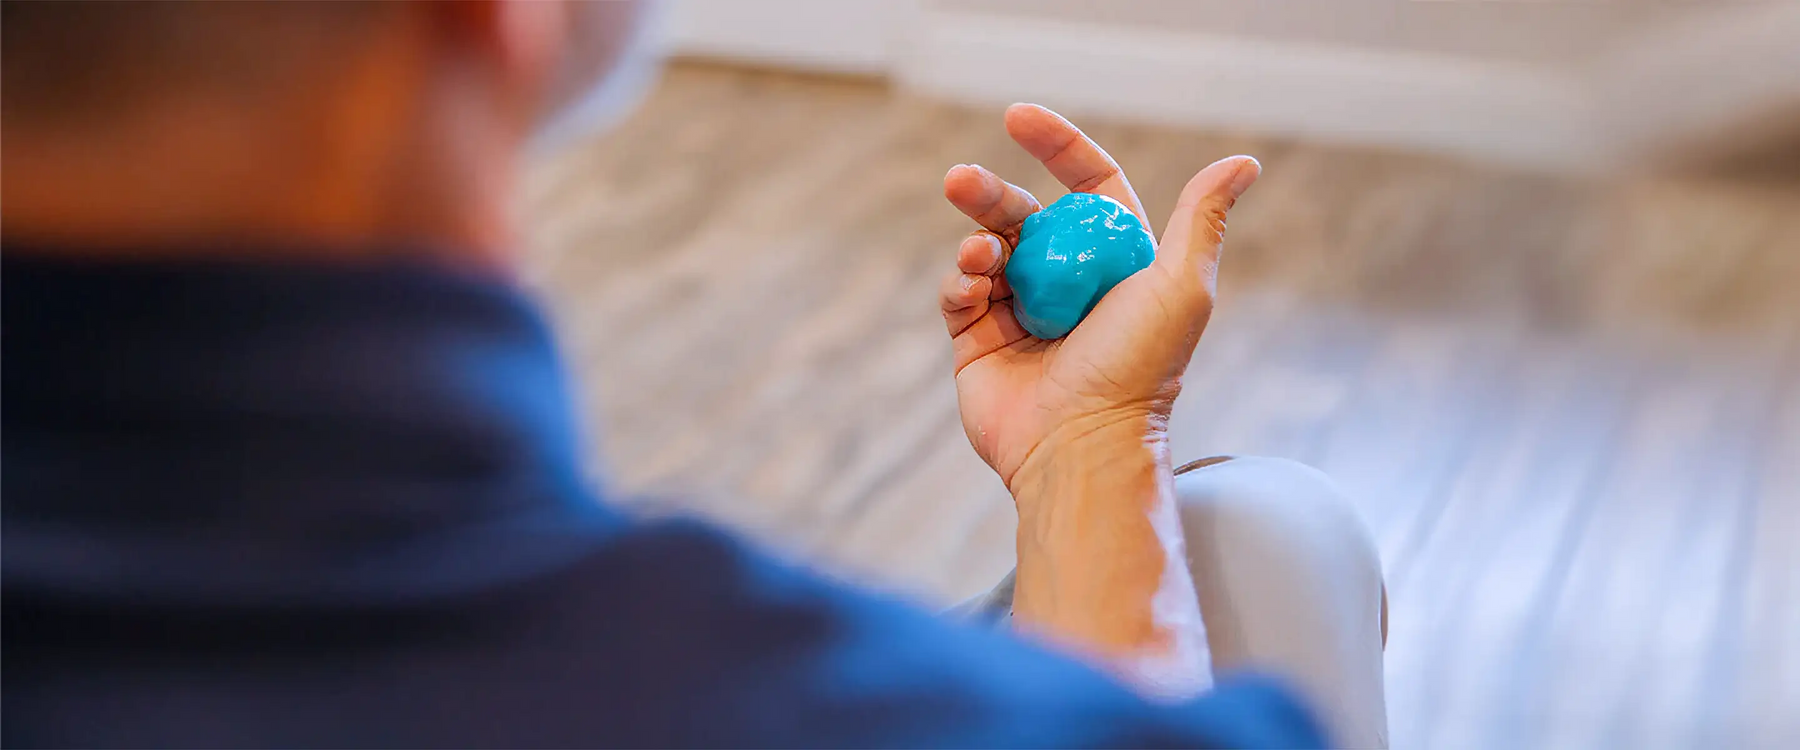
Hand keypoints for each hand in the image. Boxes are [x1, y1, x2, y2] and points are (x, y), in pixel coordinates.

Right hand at [939, 104, 1258, 491]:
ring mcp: (1021, 314)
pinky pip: (960, 296)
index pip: (1086, 187)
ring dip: (974, 237)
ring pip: (986, 250)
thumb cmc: (1139, 371)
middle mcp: (1069, 285)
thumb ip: (1202, 221)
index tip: (1017, 117)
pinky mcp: (980, 345)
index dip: (1056, 147)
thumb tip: (1243, 162)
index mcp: (1116, 264)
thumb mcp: (1181, 289)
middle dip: (990, 191)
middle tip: (960, 180)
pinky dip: (960, 283)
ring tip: (977, 255)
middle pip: (1023, 214)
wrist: (1081, 449)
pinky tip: (971, 290)